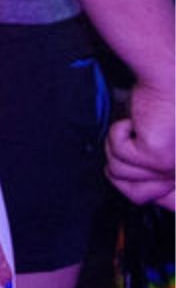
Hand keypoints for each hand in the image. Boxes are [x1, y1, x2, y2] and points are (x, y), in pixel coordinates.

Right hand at [107, 81, 175, 208]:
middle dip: (125, 165)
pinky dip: (117, 134)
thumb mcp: (155, 145)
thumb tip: (131, 183)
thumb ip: (150, 169)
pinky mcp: (156, 158)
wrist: (170, 82)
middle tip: (134, 143)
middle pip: (136, 196)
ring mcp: (168, 170)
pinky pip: (118, 155)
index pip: (168, 204)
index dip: (149, 194)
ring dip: (117, 147)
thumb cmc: (164, 109)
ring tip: (134, 130)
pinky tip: (133, 123)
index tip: (144, 174)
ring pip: (119, 174)